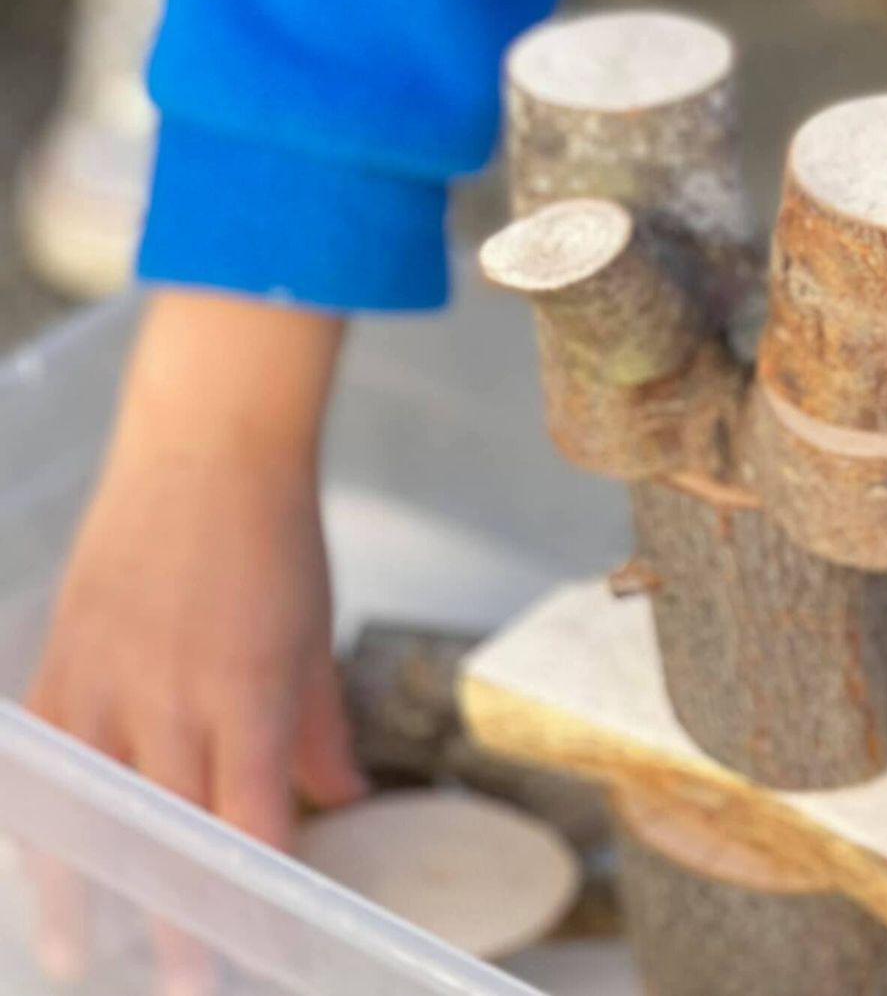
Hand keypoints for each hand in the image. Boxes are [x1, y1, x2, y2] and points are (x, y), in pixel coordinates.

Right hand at [24, 291, 365, 990]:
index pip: (246, 818)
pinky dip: (38, 809)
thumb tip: (345, 798)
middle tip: (176, 988)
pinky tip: (38, 853)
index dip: (249, 894)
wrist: (207, 448)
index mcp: (247, 689)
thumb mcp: (317, 632)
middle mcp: (168, 695)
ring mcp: (102, 677)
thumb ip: (322, 725)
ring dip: (80, 888)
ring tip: (77, 955)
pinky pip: (39, 755)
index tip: (258, 950)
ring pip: (86, 808)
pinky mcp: (58, 656)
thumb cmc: (277, 539)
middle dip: (170, 919)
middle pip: (165, 831)